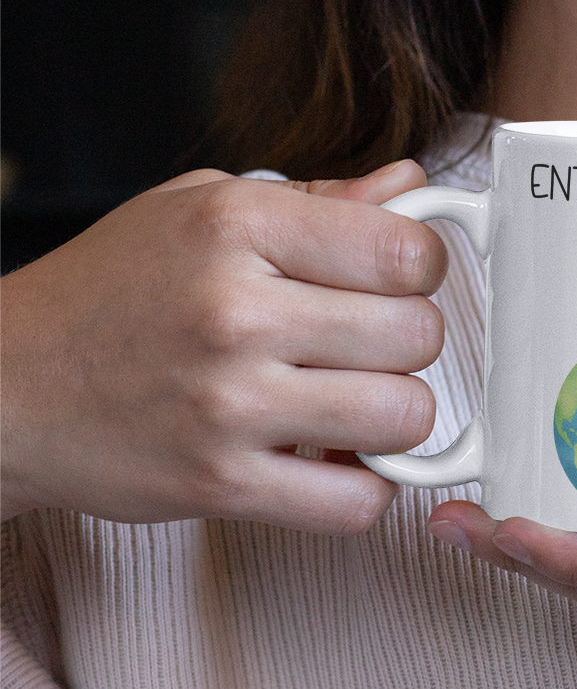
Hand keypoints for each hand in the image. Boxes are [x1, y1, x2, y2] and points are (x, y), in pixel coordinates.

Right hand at [0, 161, 447, 533]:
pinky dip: (366, 487)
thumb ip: (321, 200)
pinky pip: (356, 503)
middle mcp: (236, 313)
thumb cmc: (113, 285)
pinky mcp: (217, 486)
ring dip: (395, 413)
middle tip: (370, 340)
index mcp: (238, 227)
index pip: (404, 250)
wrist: (4, 384)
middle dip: (410, 338)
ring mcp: (228, 405)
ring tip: (354, 397)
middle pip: (417, 333)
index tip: (399, 278)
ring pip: (403, 416)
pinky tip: (335, 457)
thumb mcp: (204, 208)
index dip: (422, 266)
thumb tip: (413, 186)